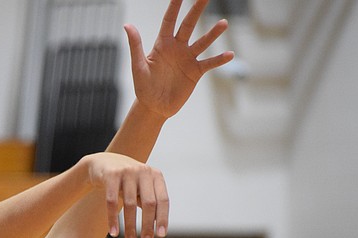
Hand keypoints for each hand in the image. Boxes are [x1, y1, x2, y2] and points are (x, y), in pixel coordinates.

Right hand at [85, 152, 167, 237]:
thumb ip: (149, 203)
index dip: (163, 218)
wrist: (102, 164)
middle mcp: (143, 171)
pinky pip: (111, 201)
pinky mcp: (110, 175)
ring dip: (130, 227)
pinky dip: (113, 219)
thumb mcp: (141, 188)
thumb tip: (158, 231)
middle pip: (149, 203)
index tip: (160, 236)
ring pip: (129, 204)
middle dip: (147, 226)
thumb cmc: (126, 181)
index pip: (163, 200)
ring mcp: (127, 171)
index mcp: (155, 176)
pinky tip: (113, 233)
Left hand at [125, 0, 233, 118]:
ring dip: (213, 34)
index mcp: (162, 44)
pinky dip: (219, 60)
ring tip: (224, 23)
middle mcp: (177, 48)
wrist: (154, 107)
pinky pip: (209, 63)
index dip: (174, 6)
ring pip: (203, 42)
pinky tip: (229, 54)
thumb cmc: (143, 87)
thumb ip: (135, 46)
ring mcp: (188, 59)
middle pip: (188, 25)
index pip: (169, 20)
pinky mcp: (195, 72)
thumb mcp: (138, 66)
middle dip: (196, 10)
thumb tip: (127, 25)